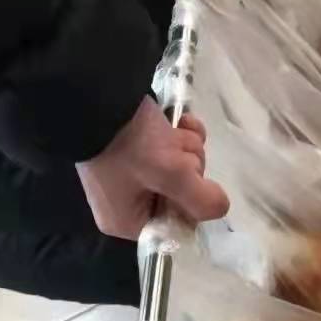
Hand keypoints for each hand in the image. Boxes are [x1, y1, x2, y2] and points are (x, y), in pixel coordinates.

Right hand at [77, 97, 229, 238]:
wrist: (100, 94)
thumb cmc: (130, 143)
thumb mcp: (170, 174)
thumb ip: (201, 198)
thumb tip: (220, 206)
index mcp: (128, 221)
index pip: (175, 226)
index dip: (190, 203)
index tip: (186, 181)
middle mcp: (130, 203)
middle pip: (181, 196)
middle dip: (186, 169)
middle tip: (172, 152)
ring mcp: (134, 174)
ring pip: (182, 169)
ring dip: (185, 147)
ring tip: (168, 132)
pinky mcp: (141, 148)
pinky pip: (174, 148)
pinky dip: (182, 134)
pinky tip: (180, 121)